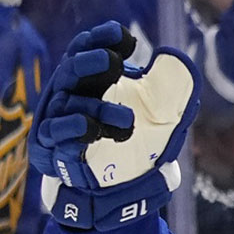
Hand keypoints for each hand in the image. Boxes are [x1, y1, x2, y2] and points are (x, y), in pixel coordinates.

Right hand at [31, 21, 199, 228]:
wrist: (112, 194)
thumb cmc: (131, 145)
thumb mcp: (156, 117)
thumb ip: (167, 92)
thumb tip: (179, 64)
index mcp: (93, 81)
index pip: (88, 50)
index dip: (102, 39)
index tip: (125, 39)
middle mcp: (72, 96)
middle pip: (72, 70)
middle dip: (91, 62)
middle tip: (115, 64)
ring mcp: (59, 121)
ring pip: (69, 105)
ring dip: (97, 109)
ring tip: (128, 121)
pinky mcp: (53, 149)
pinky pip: (57, 135)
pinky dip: (73, 130)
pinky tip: (91, 129)